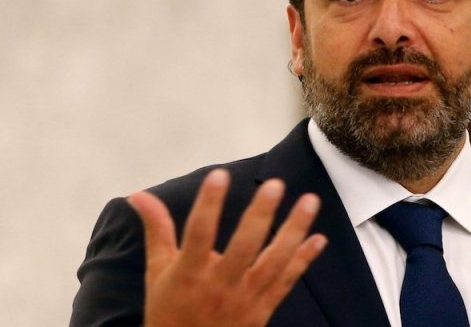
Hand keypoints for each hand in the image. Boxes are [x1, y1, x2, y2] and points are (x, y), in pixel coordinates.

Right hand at [127, 168, 326, 326]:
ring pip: (274, 261)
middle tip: (274, 184)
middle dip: (260, 215)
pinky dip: (304, 260)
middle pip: (243, 246)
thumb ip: (157, 229)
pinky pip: (286, 281)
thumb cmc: (169, 310)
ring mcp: (245, 298)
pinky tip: (319, 238)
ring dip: (294, 230)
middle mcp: (219, 285)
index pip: (198, 233)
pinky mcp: (263, 309)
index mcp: (189, 273)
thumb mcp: (158, 270)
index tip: (219, 174)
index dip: (208, 204)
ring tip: (310, 201)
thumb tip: (137, 195)